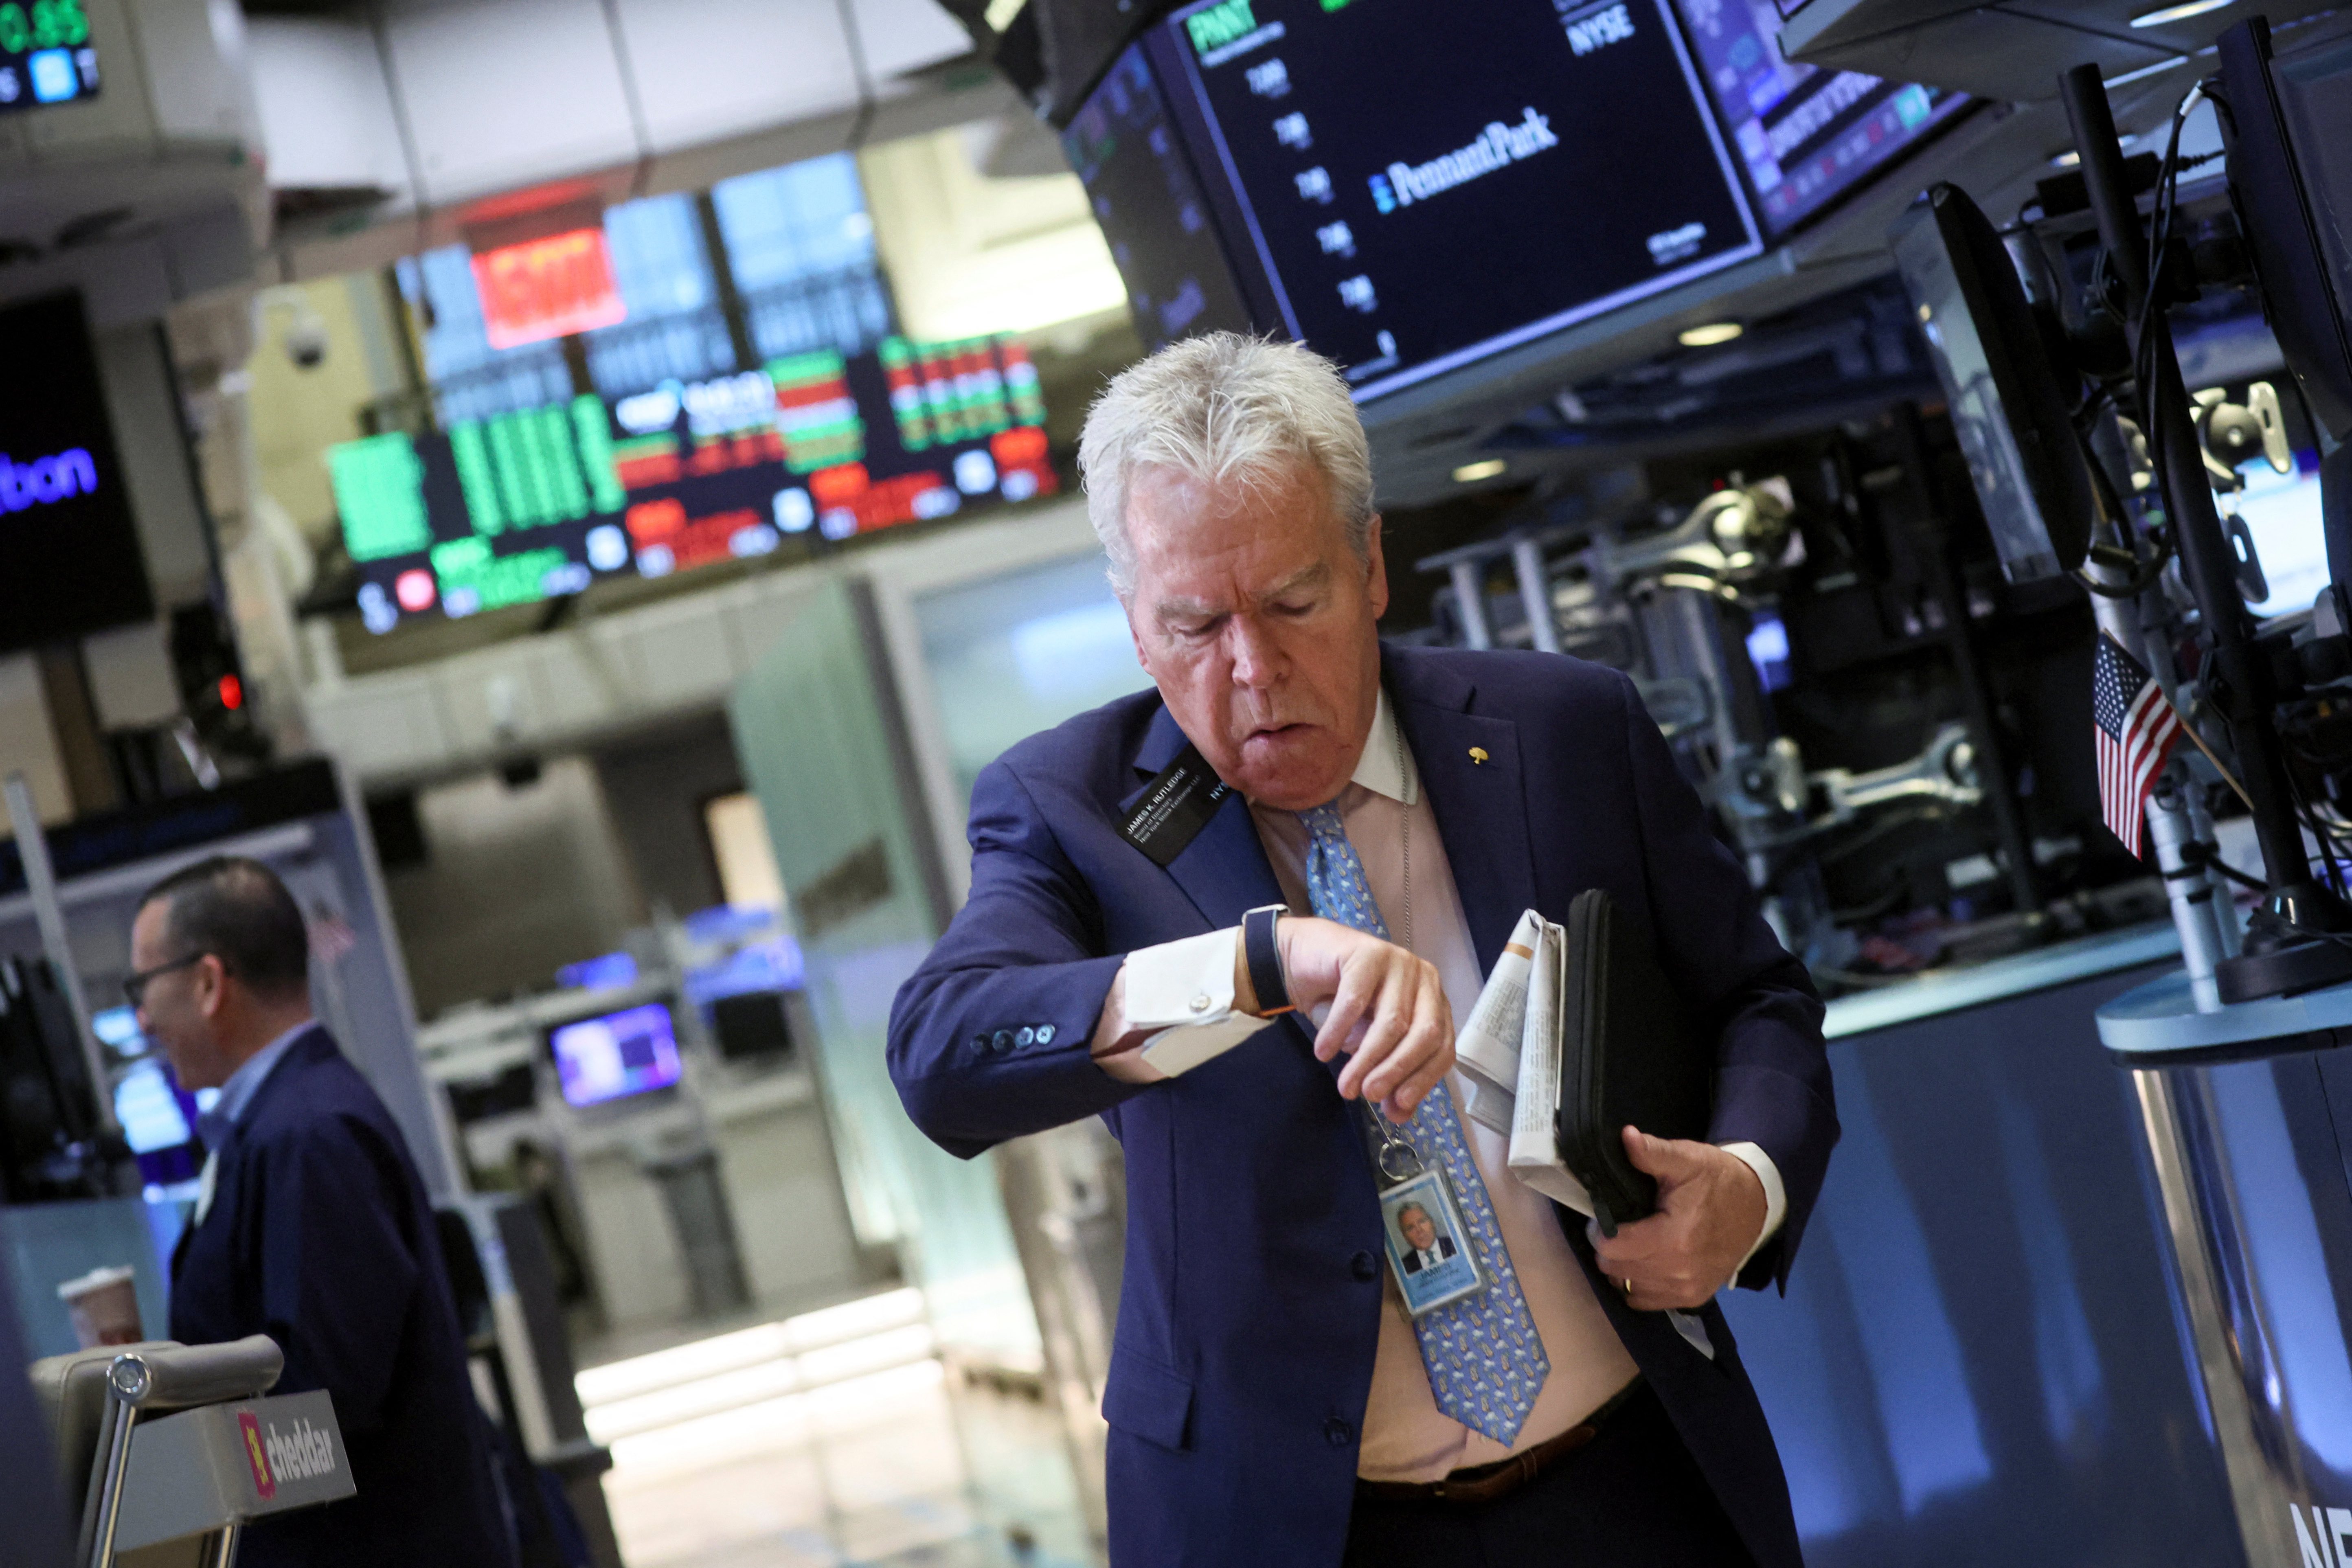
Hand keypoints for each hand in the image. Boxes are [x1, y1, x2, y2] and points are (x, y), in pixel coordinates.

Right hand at [1277, 916, 1452, 1121]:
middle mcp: (1425, 980)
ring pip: (1392, 1022)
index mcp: (1434, 1003)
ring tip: (1345, 1085)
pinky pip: (1355, 1001)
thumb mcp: (1367, 1046)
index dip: (1423, 1080)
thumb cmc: (1342, 1005)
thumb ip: (1389, 1077)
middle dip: (1396, 1071)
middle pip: (1424, 1034)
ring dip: (1366, 1060)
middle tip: (1368, 1095)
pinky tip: (1323, 1052)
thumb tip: (1400, 1115)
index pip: (1443, 1048)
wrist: (1305, 960)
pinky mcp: (1368, 952)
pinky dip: (1338, 1032)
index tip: (1396, 1106)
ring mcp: (1399, 962)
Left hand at [1592, 1126, 1765, 1310]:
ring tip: (1629, 1243)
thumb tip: (1625, 1136)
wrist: (1755, 1205)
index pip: (1614, 1248)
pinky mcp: (1692, 1298)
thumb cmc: (1716, 1180)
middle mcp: (1680, 1272)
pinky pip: (1645, 1300)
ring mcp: (1687, 1290)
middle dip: (1608, 1248)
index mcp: (1675, 1238)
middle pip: (1616, 1269)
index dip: (1601, 1231)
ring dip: (1621, 1268)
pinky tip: (1642, 1262)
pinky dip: (1637, 1284)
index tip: (1604, 1217)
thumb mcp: (1686, 1159)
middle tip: (1617, 1227)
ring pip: (1627, 1287)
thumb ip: (1652, 1152)